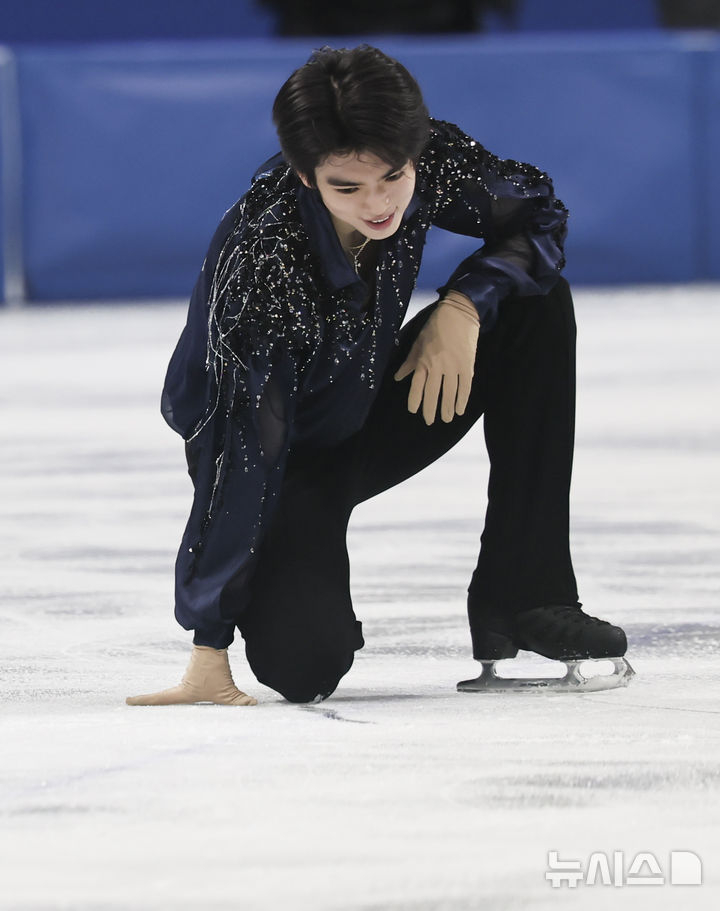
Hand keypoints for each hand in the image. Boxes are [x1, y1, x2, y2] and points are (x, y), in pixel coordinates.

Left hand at [394, 292, 479, 424]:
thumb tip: (398, 377)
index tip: (414, 411)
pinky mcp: (467, 366)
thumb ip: (410, 362)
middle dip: (430, 410)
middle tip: (430, 421)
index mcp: (423, 361)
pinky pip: (464, 387)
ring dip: (447, 408)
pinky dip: (462, 400)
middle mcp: (437, 367)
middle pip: (432, 393)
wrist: (459, 314)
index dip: (415, 401)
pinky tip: (460, 410)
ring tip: (446, 419)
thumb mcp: (418, 343)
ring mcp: (453, 367)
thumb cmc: (435, 327)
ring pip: (449, 393)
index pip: (417, 387)